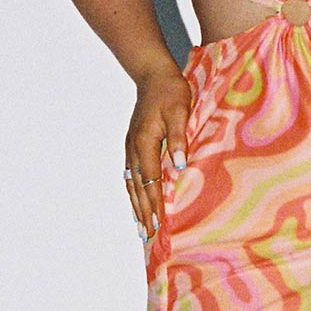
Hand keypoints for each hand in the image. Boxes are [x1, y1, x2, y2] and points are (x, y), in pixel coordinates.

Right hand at [125, 65, 191, 239]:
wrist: (152, 75)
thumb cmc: (171, 92)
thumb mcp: (181, 111)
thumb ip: (180, 139)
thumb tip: (179, 166)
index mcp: (145, 141)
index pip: (150, 181)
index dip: (155, 204)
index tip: (159, 224)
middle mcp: (133, 148)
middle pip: (137, 187)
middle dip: (143, 212)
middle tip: (147, 236)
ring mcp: (130, 147)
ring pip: (130, 183)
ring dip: (135, 206)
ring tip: (139, 226)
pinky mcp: (132, 145)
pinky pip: (130, 175)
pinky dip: (133, 192)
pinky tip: (136, 202)